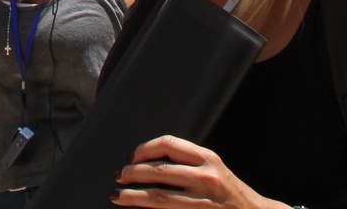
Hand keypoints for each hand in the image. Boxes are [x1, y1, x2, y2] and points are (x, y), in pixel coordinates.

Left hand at [113, 136, 270, 208]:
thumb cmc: (229, 192)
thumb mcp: (212, 168)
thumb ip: (187, 161)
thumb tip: (146, 160)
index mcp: (207, 159)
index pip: (168, 144)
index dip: (144, 149)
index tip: (131, 156)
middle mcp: (206, 178)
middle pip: (158, 172)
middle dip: (132, 173)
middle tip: (119, 176)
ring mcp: (202, 202)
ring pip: (158, 197)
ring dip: (132, 196)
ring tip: (117, 196)